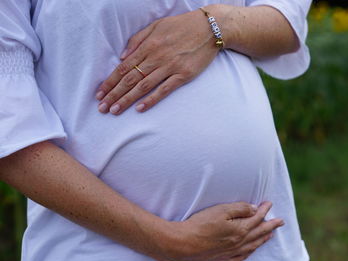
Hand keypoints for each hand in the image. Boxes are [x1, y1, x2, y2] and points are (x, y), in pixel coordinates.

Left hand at [96, 6, 222, 113]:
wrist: (210, 28)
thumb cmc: (182, 26)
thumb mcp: (156, 26)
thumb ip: (137, 40)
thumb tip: (122, 56)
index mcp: (148, 45)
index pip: (123, 67)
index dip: (110, 81)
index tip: (99, 93)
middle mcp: (156, 57)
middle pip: (130, 79)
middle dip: (114, 94)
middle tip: (102, 107)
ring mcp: (170, 67)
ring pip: (144, 86)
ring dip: (128, 99)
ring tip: (115, 110)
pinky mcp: (184, 75)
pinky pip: (164, 90)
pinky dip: (151, 100)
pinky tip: (140, 108)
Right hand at [161, 201, 283, 260]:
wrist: (182, 244)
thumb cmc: (200, 225)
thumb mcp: (221, 210)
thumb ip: (239, 209)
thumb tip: (254, 209)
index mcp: (240, 230)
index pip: (256, 218)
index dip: (264, 210)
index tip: (269, 203)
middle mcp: (239, 243)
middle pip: (258, 233)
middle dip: (270, 226)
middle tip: (281, 221)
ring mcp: (231, 253)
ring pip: (252, 246)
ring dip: (262, 239)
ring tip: (270, 235)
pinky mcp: (222, 260)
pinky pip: (242, 257)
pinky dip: (249, 252)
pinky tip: (250, 251)